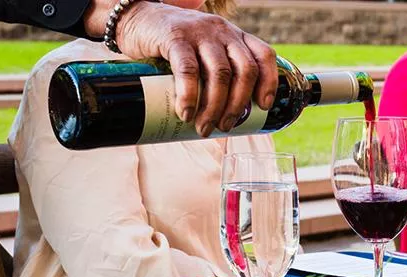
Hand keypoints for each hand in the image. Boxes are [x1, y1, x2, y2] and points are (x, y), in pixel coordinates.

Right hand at [84, 1, 276, 136]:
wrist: (137, 18)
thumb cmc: (174, 44)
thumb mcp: (203, 51)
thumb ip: (215, 73)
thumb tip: (222, 118)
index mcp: (235, 36)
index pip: (264, 56)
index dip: (269, 82)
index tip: (264, 106)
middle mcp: (222, 32)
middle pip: (244, 70)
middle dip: (238, 104)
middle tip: (226, 127)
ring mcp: (200, 32)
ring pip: (220, 73)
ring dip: (215, 106)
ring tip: (204, 128)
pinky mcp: (174, 37)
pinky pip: (188, 69)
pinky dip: (190, 95)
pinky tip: (186, 112)